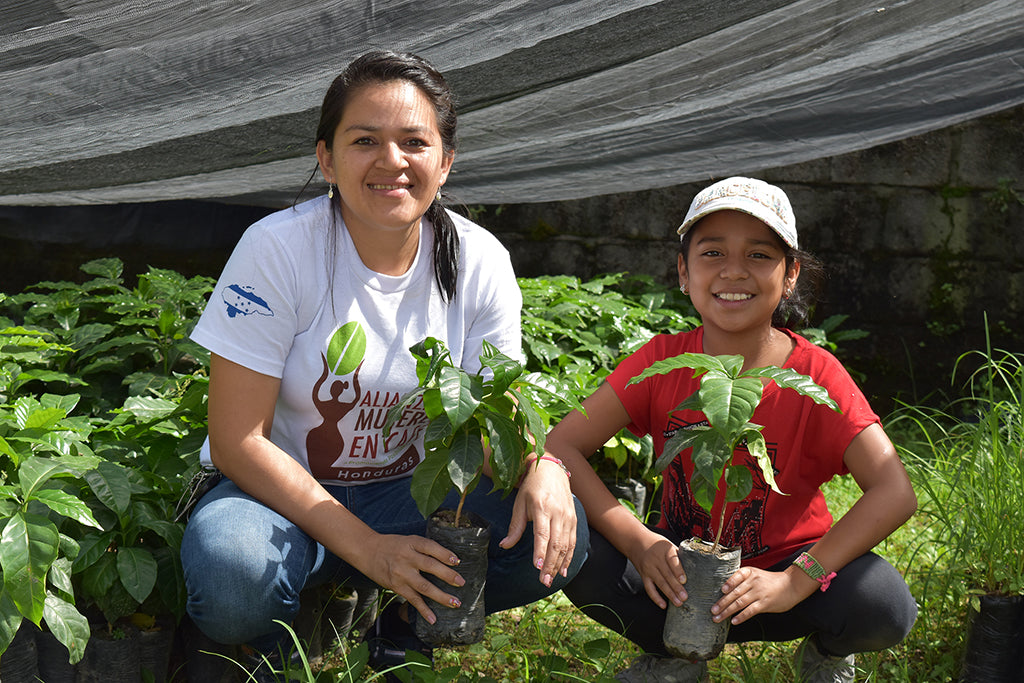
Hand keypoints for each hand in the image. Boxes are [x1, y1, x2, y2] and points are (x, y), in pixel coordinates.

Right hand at [363, 532, 465, 624]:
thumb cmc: (393, 545)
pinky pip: (413, 599)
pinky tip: (433, 619)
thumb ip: (425, 549)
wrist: (367, 551)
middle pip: (430, 566)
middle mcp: (407, 557)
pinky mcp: (396, 586)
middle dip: (448, 575)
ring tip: (455, 603)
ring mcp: (401, 573)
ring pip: (424, 586)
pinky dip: (423, 610)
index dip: (445, 554)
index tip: (458, 561)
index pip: (431, 547)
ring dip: (441, 596)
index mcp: (412, 542)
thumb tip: (449, 561)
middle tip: (461, 583)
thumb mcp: (409, 540)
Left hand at [500, 457, 575, 586]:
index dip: (541, 552)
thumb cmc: (531, 487)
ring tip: (552, 580)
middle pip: (556, 543)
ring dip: (559, 564)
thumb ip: (515, 526)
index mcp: (542, 507)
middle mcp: (558, 513)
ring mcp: (568, 516)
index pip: (542, 534)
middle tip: (544, 582)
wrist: (551, 468)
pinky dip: (569, 557)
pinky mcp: (574, 519)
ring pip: (566, 545)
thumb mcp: (519, 503)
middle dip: (550, 565)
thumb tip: (504, 546)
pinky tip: (564, 570)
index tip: (538, 568)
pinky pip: (573, 541)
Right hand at [627, 528, 687, 608]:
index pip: (672, 560)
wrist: (636, 542)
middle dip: (676, 587)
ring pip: (659, 583)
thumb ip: (678, 557)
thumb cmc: (657, 545)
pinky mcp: (643, 575)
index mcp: (665, 549)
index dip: (678, 571)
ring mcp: (648, 568)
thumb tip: (693, 571)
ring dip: (669, 594)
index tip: (684, 581)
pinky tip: (663, 605)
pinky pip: (649, 588)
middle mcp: (655, 558)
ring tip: (678, 603)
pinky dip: (656, 598)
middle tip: (685, 597)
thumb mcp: (668, 546)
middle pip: (667, 574)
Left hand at [711, 566, 810, 624]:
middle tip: (712, 610)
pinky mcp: (765, 604)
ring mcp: (759, 593)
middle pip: (735, 593)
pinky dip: (741, 617)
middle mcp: (753, 582)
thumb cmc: (769, 581)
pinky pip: (750, 611)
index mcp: (750, 572)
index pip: (737, 575)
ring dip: (727, 611)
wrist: (791, 585)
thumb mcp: (756, 574)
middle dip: (722, 602)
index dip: (729, 583)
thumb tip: (724, 591)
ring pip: (740, 603)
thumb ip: (742, 580)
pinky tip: (734, 621)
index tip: (721, 590)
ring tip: (717, 617)